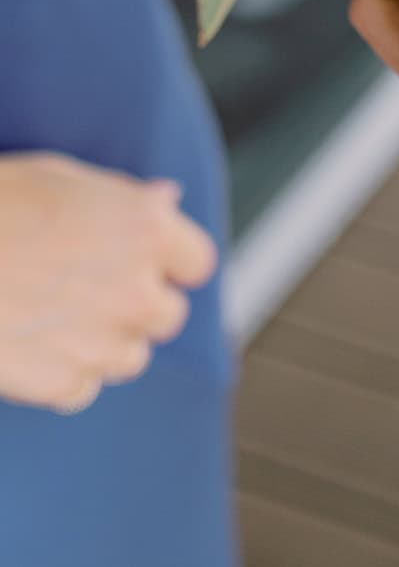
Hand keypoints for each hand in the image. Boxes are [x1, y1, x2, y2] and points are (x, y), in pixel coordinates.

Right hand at [0, 154, 217, 412]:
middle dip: (139, 307)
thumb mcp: (64, 179)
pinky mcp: (62, 384)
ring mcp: (102, 342)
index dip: (172, 263)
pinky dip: (63, 374)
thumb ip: (125, 198)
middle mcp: (136, 289)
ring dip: (104, 344)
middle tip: (92, 290)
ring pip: (129, 359)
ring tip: (55, 315)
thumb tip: (167, 199)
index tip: (150, 264)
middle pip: (167, 317)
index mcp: (147, 230)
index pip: (196, 263)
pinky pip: (82, 389)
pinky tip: (31, 343)